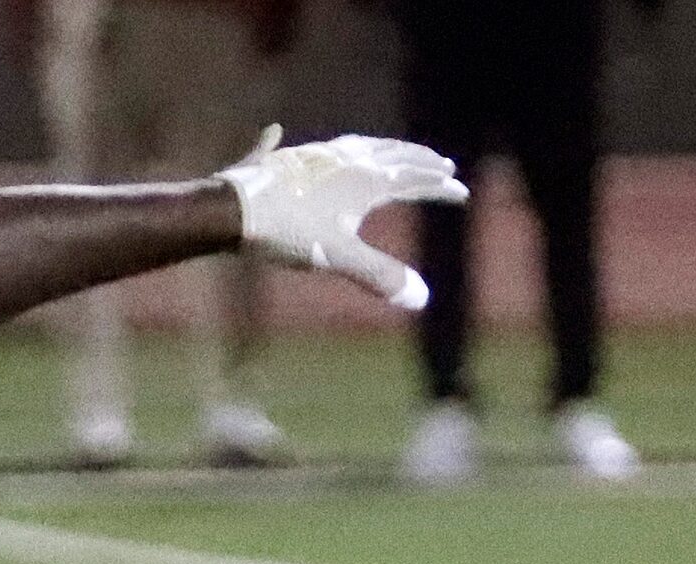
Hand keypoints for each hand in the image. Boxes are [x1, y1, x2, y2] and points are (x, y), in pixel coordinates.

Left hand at [218, 126, 468, 311]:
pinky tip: (275, 132)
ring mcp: (316, 156)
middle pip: (393, 157)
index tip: (460, 192)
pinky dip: (296, 148)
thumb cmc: (289, 233)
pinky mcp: (285, 161)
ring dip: (383, 148)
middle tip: (441, 163)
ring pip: (358, 146)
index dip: (438, 188)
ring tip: (392, 152)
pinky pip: (295, 149)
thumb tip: (421, 299)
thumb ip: (379, 275)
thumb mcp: (339, 257)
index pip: (413, 182)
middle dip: (420, 162)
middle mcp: (347, 160)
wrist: (235, 211)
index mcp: (366, 181)